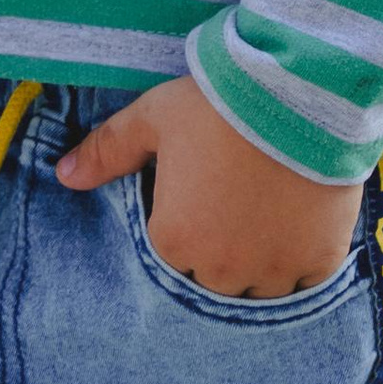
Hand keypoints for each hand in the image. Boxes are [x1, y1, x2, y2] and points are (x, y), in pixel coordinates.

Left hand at [56, 76, 359, 297]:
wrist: (299, 92)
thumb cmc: (218, 104)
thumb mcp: (153, 118)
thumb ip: (108, 151)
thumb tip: (64, 176)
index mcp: (174, 241)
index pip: (168, 259)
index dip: (182, 231)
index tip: (198, 203)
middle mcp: (221, 269)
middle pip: (213, 281)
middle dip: (218, 255)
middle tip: (233, 211)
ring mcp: (273, 269)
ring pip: (259, 291)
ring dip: (258, 267)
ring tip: (266, 223)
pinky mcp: (318, 260)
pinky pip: (306, 284)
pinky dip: (301, 265)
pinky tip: (299, 233)